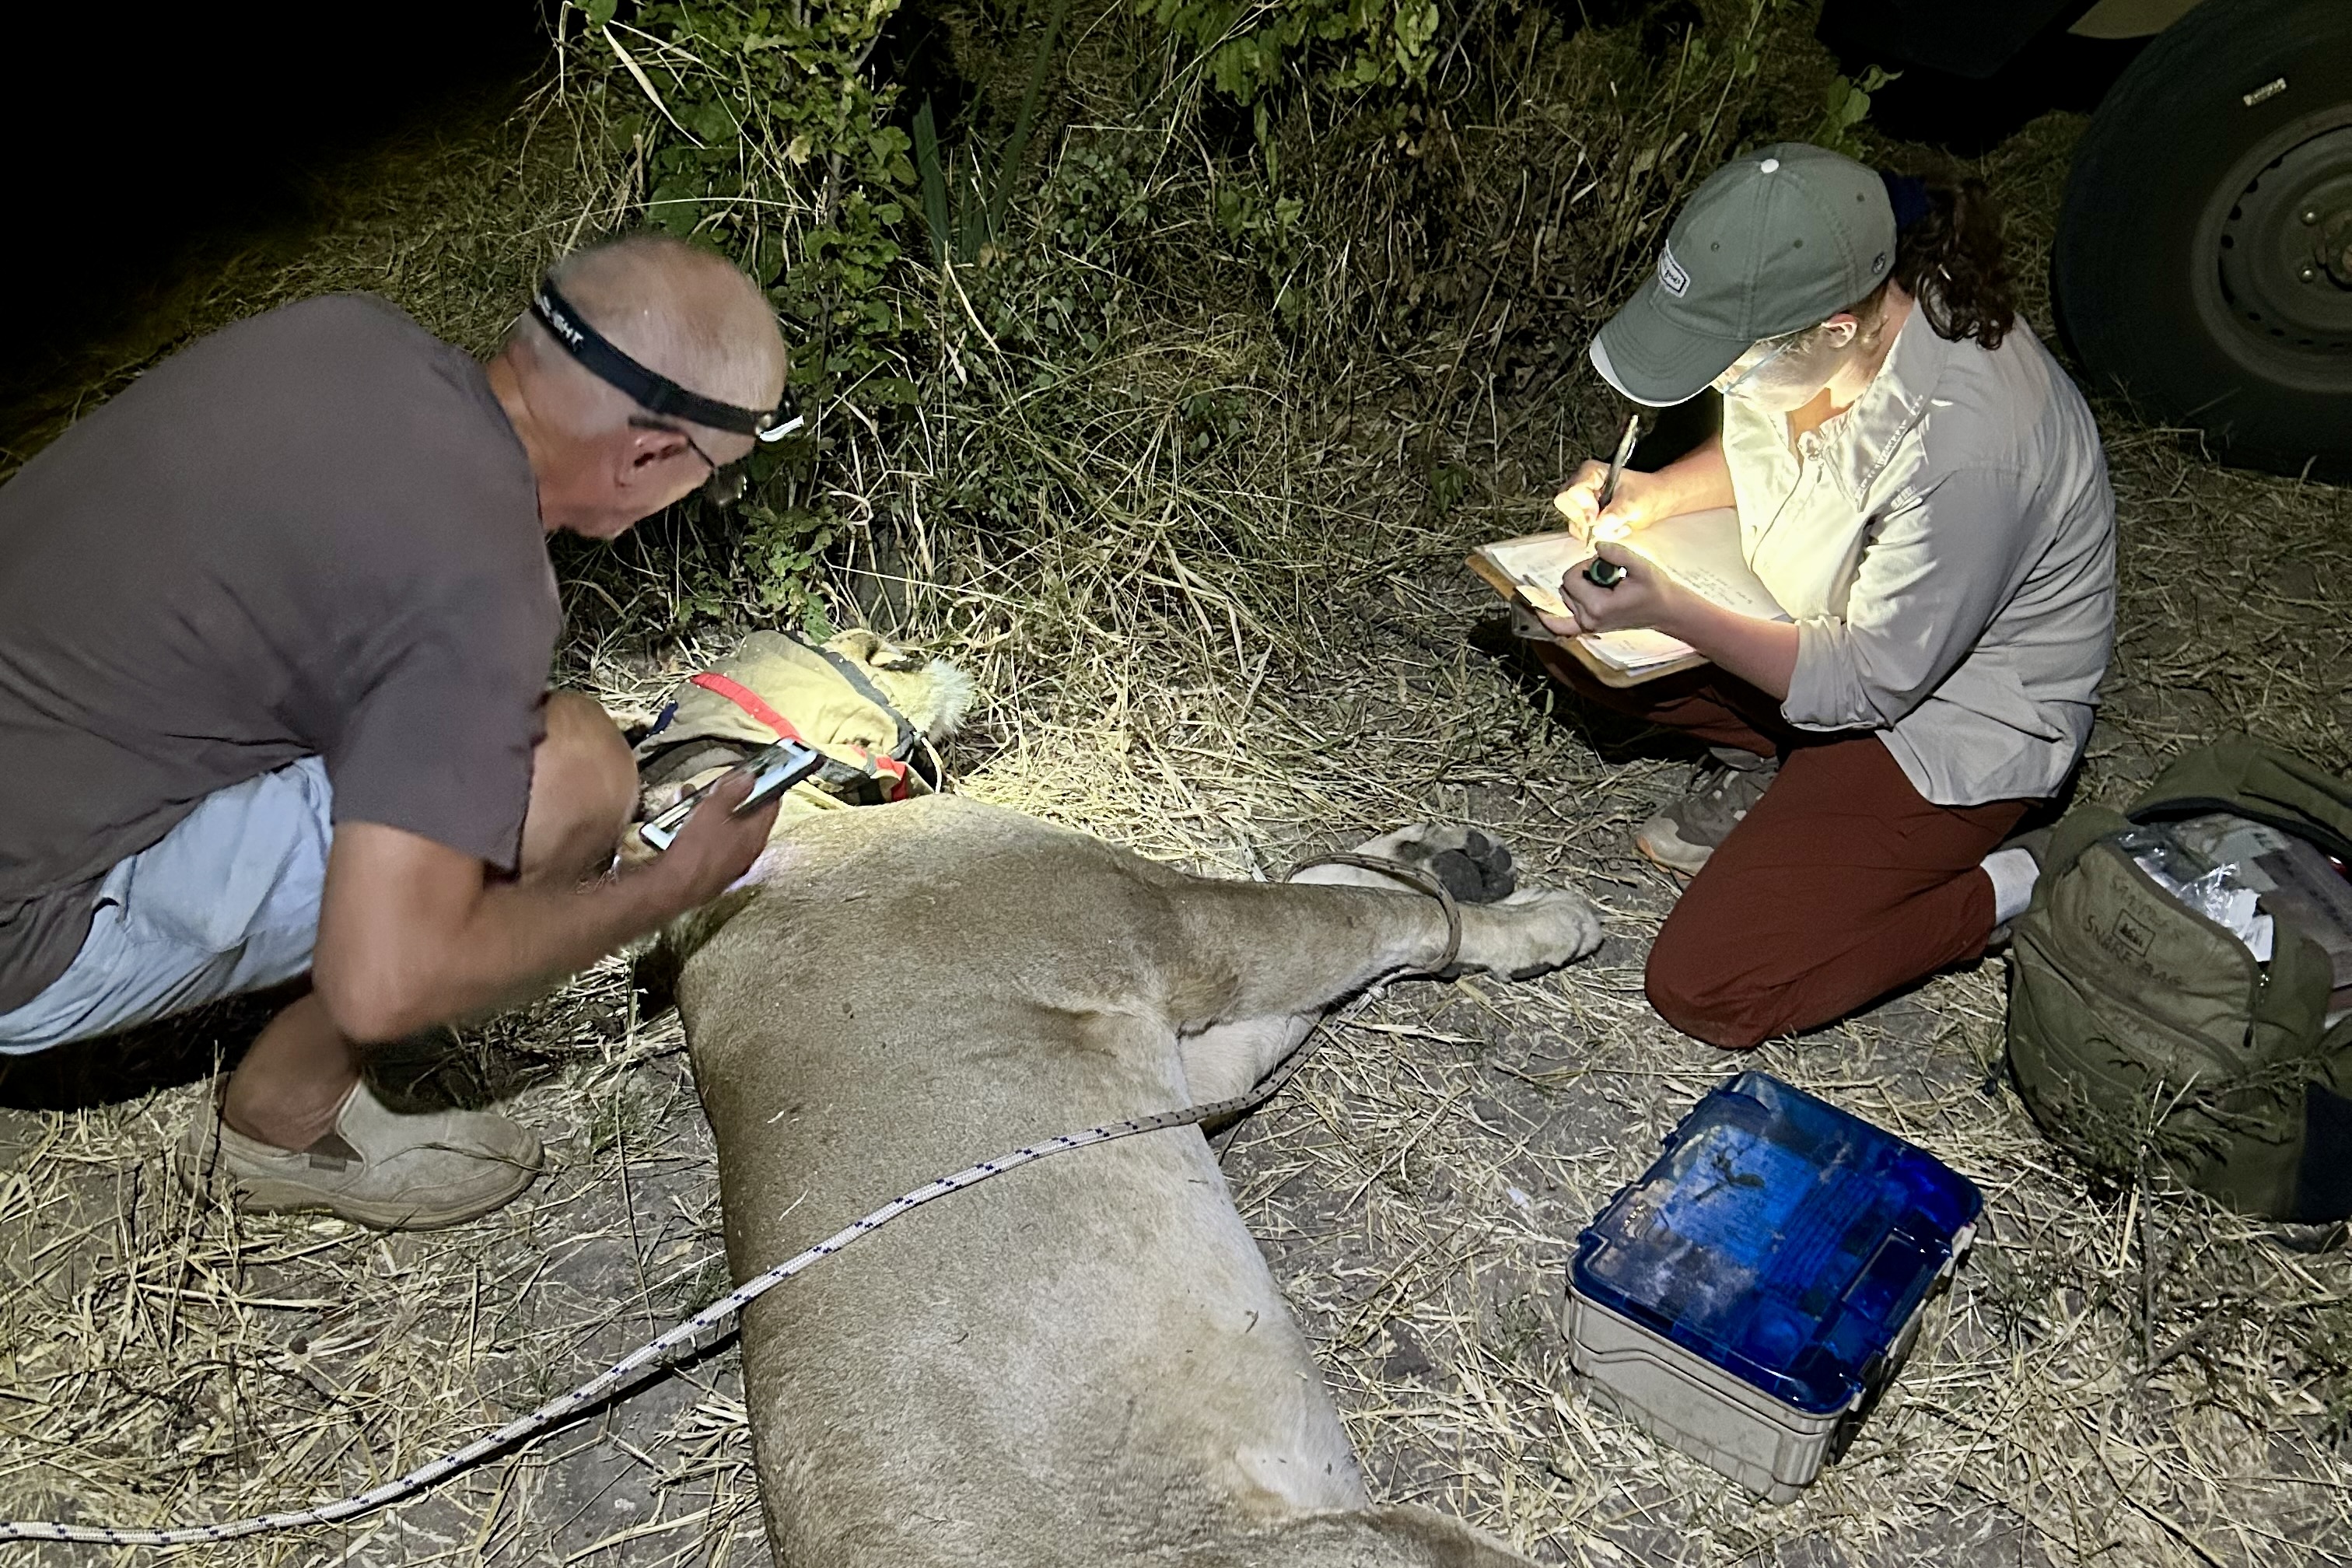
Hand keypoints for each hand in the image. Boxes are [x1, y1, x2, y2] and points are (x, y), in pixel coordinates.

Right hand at [652, 771, 782, 909]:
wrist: (672, 887)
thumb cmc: (695, 850)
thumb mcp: (714, 809)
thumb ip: (733, 790)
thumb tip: (749, 778)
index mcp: (755, 836)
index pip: (772, 806)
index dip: (767, 787)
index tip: (759, 776)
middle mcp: (747, 852)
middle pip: (747, 817)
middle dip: (732, 798)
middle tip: (719, 787)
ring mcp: (731, 864)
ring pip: (726, 829)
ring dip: (711, 812)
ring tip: (691, 800)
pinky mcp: (713, 871)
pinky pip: (712, 843)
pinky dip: (701, 829)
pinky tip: (683, 822)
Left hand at [1544, 541, 1688, 636]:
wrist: (1666, 611)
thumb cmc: (1655, 589)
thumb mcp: (1640, 566)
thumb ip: (1617, 553)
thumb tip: (1596, 545)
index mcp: (1597, 606)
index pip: (1570, 578)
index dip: (1584, 565)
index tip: (1603, 563)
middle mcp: (1588, 619)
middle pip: (1566, 587)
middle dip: (1582, 574)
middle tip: (1606, 573)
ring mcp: (1587, 626)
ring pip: (1566, 597)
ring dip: (1579, 586)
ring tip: (1604, 584)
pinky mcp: (1589, 627)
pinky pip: (1562, 626)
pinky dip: (1550, 619)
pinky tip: (1539, 612)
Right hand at [1552, 460, 1669, 544]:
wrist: (1653, 502)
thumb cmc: (1645, 494)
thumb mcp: (1634, 502)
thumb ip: (1617, 512)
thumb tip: (1599, 526)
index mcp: (1591, 472)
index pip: (1573, 490)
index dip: (1583, 506)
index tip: (1596, 517)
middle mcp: (1581, 485)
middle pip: (1566, 504)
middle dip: (1585, 520)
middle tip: (1605, 525)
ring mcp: (1581, 502)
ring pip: (1573, 521)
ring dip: (1594, 531)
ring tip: (1617, 528)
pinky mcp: (1584, 517)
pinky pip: (1580, 531)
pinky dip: (1596, 536)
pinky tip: (1613, 531)